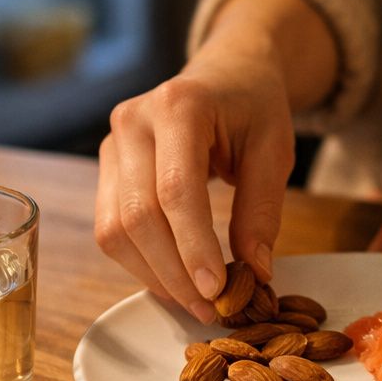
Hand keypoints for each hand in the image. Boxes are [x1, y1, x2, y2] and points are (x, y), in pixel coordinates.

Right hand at [95, 48, 294, 321]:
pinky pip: (110, 226)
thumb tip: (255, 271)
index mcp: (179, 106)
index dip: (193, 246)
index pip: (176, 190)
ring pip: (114, 228)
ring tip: (195, 302)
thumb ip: (263, 208)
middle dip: (173, 272)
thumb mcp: (275, 149)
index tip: (217, 290)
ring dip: (153, 274)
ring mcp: (110, 143)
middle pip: (138, 215)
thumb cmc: (255, 106)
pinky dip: (141, 261)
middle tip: (211, 309)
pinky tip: (174, 279)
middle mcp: (132, 121)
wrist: (228, 71)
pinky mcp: (106, 166)